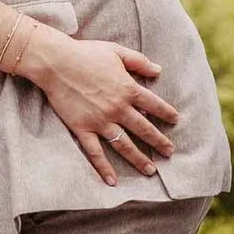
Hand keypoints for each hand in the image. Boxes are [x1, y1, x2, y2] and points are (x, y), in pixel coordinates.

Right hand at [16, 27, 179, 184]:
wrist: (56, 62)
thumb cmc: (86, 53)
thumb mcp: (117, 52)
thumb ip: (139, 62)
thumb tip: (159, 71)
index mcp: (128, 89)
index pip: (154, 105)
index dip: (167, 113)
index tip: (176, 121)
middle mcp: (118, 108)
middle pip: (144, 129)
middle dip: (159, 142)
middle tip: (170, 153)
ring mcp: (100, 121)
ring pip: (124, 145)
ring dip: (139, 159)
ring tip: (150, 170)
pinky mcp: (82, 129)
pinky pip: (95, 152)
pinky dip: (104, 168)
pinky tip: (112, 181)